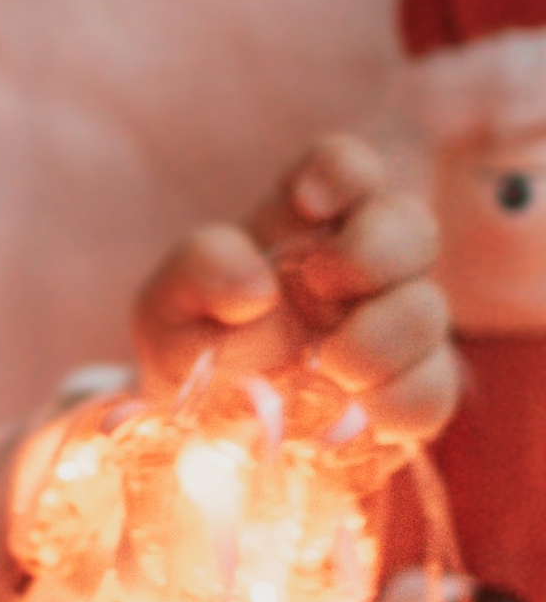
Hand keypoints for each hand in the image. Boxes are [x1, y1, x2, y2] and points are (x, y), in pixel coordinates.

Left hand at [131, 133, 460, 442]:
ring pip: (428, 307)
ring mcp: (390, 330)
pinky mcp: (402, 394)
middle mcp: (358, 269)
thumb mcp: (167, 304)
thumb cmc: (189, 348)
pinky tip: (361, 410)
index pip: (346, 168)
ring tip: (330, 365)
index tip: (309, 201)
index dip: (343, 171)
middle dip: (376, 251)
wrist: (192, 433)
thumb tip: (259, 288)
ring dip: (385, 335)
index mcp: (302, 227)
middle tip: (322, 286)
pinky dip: (402, 397)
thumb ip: (202, 270)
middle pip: (409, 225)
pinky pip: (435, 389)